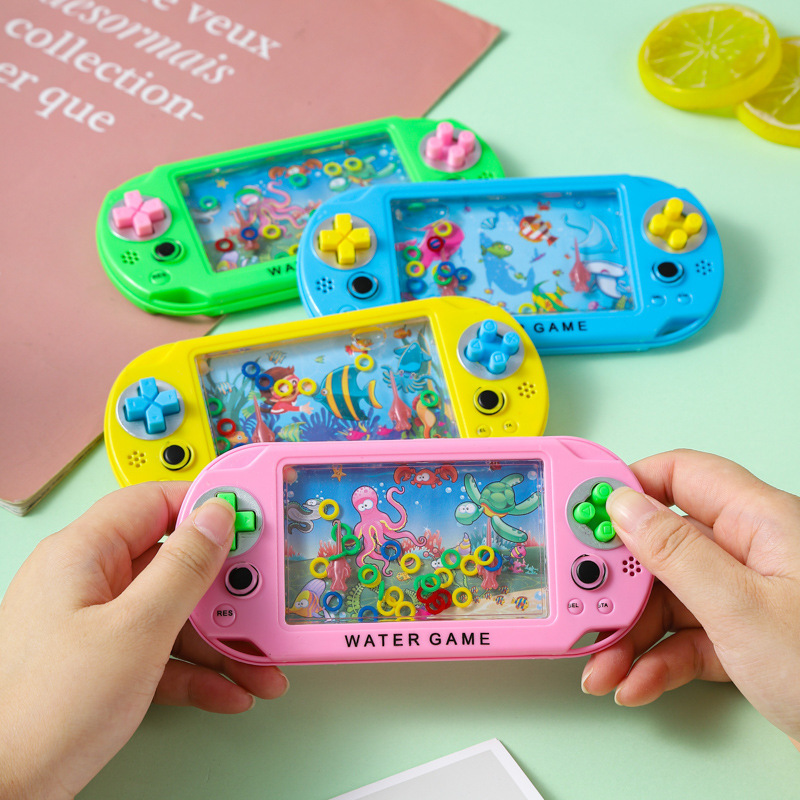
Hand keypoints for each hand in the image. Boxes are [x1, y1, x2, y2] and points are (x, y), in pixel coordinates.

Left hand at [0, 483, 287, 798]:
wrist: (5, 794)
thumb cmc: (44, 713)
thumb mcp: (136, 631)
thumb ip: (183, 569)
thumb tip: (215, 518)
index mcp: (83, 554)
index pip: (155, 503)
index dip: (206, 505)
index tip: (250, 514)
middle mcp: (87, 582)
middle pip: (172, 562)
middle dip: (223, 589)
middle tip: (260, 598)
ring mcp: (94, 624)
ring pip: (172, 612)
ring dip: (220, 639)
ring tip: (256, 662)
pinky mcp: (102, 663)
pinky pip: (161, 650)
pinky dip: (196, 668)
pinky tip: (227, 688)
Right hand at [580, 449, 799, 742]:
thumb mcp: (742, 609)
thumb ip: (676, 553)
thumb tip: (624, 506)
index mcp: (760, 523)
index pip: (681, 476)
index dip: (629, 486)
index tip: (582, 509)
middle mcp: (752, 554)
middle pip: (664, 545)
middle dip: (619, 580)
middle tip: (584, 599)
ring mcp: (748, 599)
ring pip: (670, 598)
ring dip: (629, 634)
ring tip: (603, 665)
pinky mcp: (747, 641)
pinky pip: (687, 639)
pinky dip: (657, 661)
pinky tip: (636, 683)